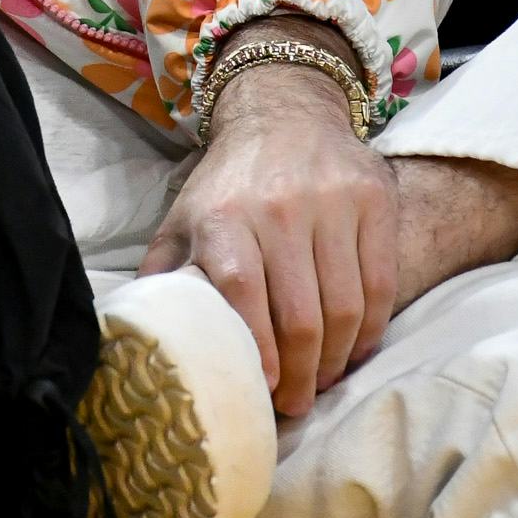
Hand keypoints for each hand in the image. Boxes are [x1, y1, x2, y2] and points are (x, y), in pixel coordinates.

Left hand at [140, 31, 396, 417]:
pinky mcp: (373, 199)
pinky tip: (356, 349)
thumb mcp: (183, 219)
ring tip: (324, 381)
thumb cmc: (227, 184)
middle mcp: (277, 207)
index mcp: (222, 216)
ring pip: (345, 306)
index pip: (242, 293)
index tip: (262, 390)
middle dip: (301, 374)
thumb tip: (138, 333)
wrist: (283, 114)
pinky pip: (380, 282)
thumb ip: (165, 273)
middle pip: (300, 313)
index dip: (258, 350)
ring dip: (337, 358)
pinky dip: (371, 328)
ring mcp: (331, 201)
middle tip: (298, 403)